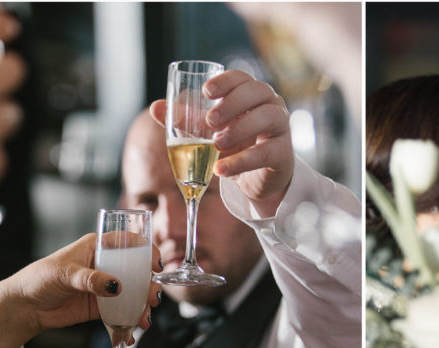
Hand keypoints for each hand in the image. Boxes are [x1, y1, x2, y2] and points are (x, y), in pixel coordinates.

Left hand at [0, 234, 163, 346]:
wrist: (24, 307)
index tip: (156, 264)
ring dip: (142, 307)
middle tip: (152, 299)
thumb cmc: (39, 279)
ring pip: (132, 294)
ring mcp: (105, 287)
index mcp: (97, 247)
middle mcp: (106, 265)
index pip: (129, 243)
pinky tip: (131, 333)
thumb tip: (115, 286)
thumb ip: (90, 279)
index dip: (147, 251)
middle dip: (148, 286)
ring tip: (144, 320)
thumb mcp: (64, 274)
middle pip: (137, 272)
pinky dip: (128, 323)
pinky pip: (121, 313)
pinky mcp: (101, 307)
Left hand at [150, 70, 293, 215]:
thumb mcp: (207, 132)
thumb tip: (155, 107)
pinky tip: (220, 169)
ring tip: (217, 144)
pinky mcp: (283, 154)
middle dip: (233, 104)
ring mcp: (281, 129)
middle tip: (210, 120)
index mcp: (251, 94)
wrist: (256, 179)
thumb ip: (184, 119)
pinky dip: (241, 161)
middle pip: (258, 92)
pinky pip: (266, 153)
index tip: (206, 92)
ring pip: (268, 118)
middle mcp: (271, 105)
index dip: (225, 81)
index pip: (242, 77)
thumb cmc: (234, 146)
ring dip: (240, 129)